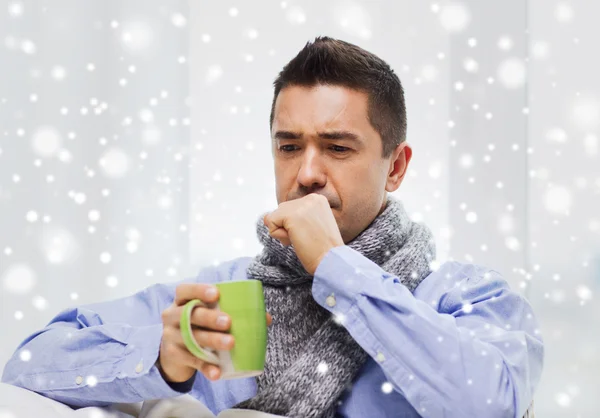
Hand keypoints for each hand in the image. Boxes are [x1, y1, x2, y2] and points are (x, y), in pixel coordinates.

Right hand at [158, 283, 272, 382]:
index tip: (216, 294)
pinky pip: (192, 361)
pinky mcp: (174, 356)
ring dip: (212, 340)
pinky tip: (217, 372)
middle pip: (188, 314)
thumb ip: (232, 312)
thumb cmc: (197, 327)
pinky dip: (206, 367)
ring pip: (191, 338)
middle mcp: (172, 317)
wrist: (174, 354)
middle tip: (228, 322)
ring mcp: (170, 337)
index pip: (184, 290)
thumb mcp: (207, 317)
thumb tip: (265, 318)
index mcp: (181, 302)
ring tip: (230, 343)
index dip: (198, 290)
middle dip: (209, 318)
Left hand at [263, 193, 344, 274]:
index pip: (292, 209)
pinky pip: (270, 223)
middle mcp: (310, 197)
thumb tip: (266, 218)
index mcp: (317, 199)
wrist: (331, 260)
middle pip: (282, 211)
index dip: (296, 226)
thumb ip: (291, 218)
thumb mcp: (310, 227)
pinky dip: (279, 236)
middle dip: (288, 228)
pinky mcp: (290, 214)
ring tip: (302, 239)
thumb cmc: (322, 250)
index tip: (312, 235)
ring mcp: (300, 205)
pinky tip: (295, 240)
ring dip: (283, 233)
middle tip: (307, 239)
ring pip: (275, 216)